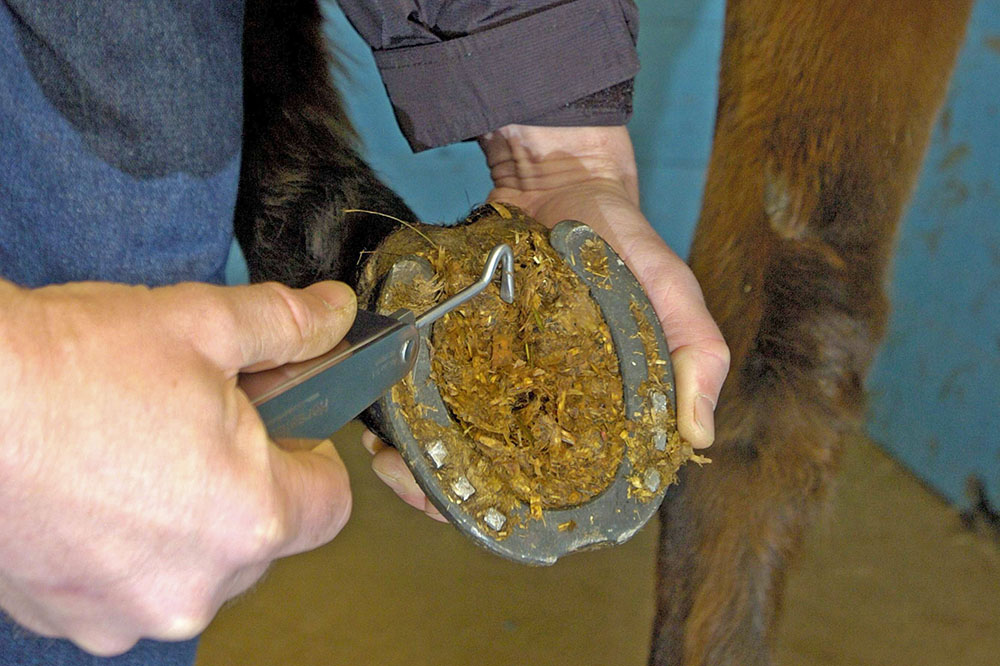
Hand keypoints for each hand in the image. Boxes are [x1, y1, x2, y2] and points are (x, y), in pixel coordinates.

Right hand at [0, 278, 355, 655]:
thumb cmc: (71, 366)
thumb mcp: (204, 324)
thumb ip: (287, 326)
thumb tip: (334, 315)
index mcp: (250, 518)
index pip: (331, 503)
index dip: (316, 457)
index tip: (290, 430)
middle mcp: (196, 585)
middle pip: (262, 537)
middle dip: (247, 483)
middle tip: (203, 428)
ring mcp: (126, 612)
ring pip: (194, 565)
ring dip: (184, 521)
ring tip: (139, 456)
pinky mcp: (69, 617)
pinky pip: (128, 586)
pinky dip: (126, 548)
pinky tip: (94, 494)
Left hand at [366, 125, 728, 518]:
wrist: (563, 180)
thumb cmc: (627, 243)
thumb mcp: (673, 293)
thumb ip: (695, 353)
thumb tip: (697, 432)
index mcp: (595, 409)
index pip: (563, 479)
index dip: (525, 505)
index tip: (485, 511)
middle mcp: (543, 402)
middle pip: (498, 468)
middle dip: (454, 490)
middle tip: (415, 483)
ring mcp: (499, 376)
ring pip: (456, 437)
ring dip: (420, 460)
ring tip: (387, 461)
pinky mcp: (463, 346)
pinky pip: (431, 387)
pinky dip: (407, 409)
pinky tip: (381, 422)